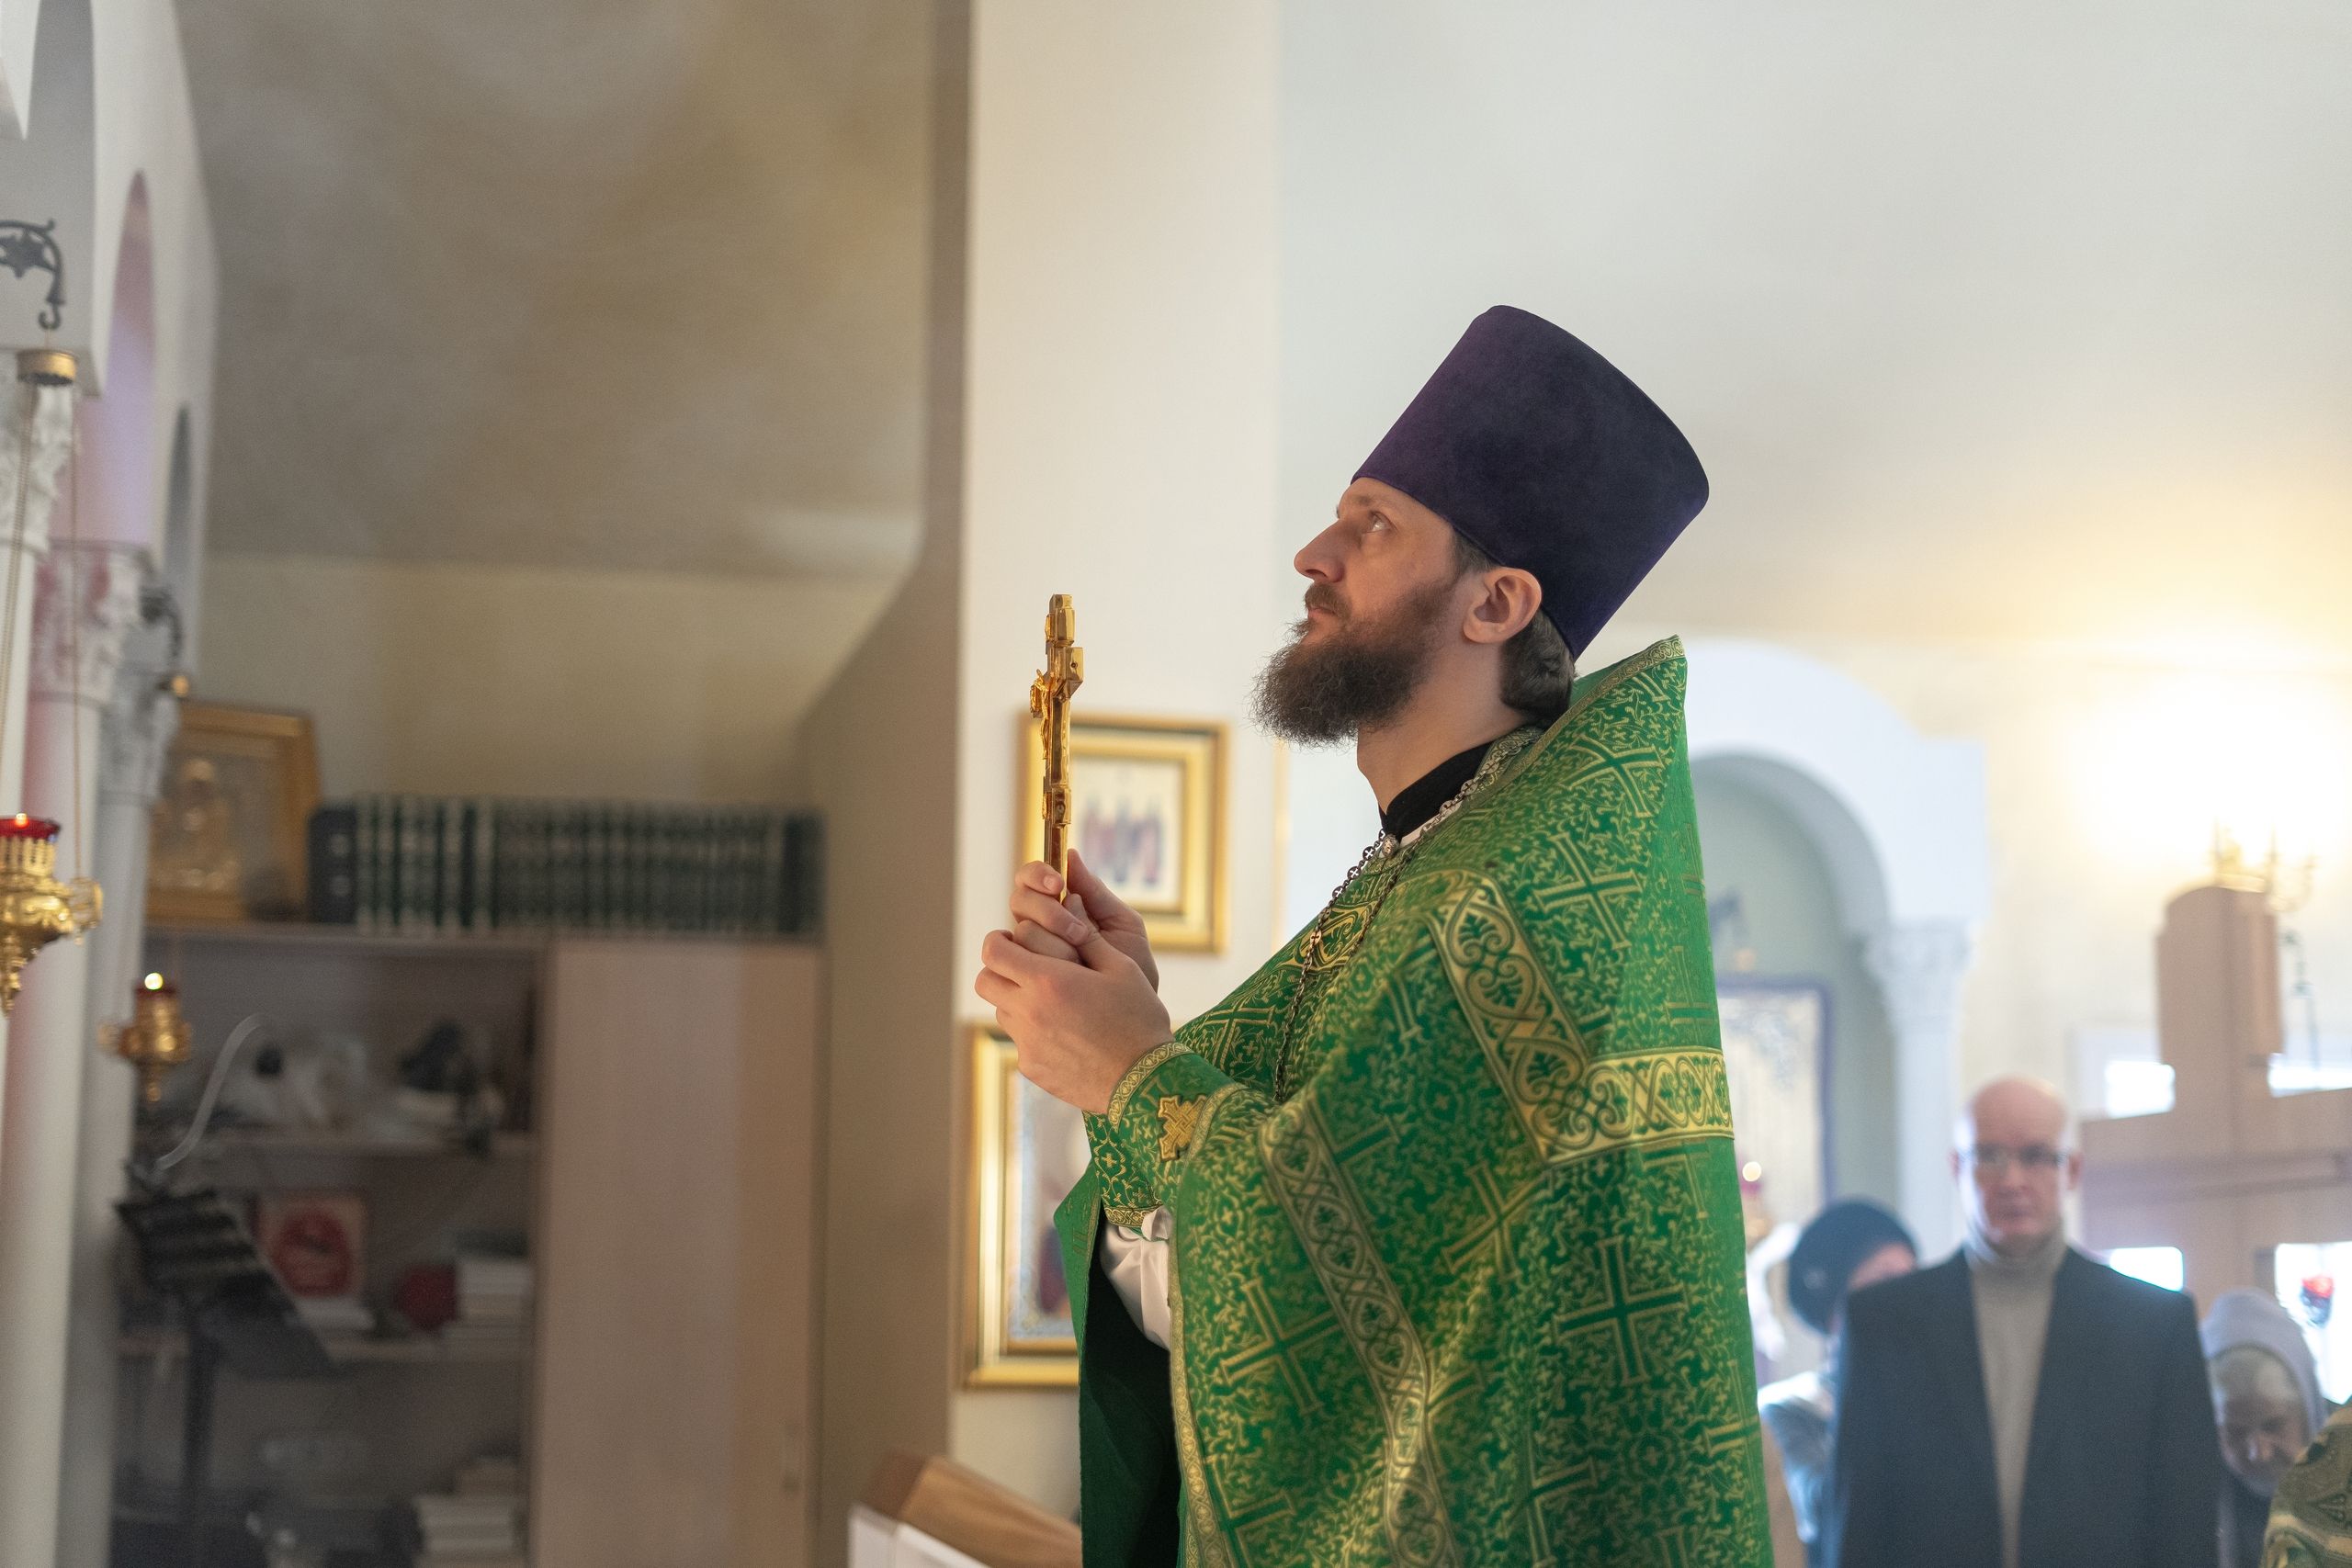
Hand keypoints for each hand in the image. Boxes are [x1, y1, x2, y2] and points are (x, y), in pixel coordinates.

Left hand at [975, 916, 1170, 1114]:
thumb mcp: (1121, 967)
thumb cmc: (1138, 1018)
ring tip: (1051, 999)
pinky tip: (1066, 1032)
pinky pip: (1019, 1040)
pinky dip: (1033, 1030)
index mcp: (1048, 981)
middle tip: (1027, 966)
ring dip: (1015, 998)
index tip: (1015, 939)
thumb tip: (1070, 902)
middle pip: (984, 980)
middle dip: (1000, 968)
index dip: (1000, 940)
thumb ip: (1088, 936)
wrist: (1144, 1081)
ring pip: (999, 1010)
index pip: (993, 951)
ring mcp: (1027, 1044)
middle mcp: (1028, 1012)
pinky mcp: (1032, 1068)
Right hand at [1004, 851, 1157, 990]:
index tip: (1059, 884)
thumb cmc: (1132, 968)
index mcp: (1058, 907)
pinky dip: (1038, 969)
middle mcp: (1037, 929)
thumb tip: (1070, 855)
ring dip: (1049, 942)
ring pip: (1016, 934)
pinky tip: (1062, 977)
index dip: (1038, 875)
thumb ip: (1096, 894)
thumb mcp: (1122, 926)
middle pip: (1019, 901)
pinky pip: (1014, 970)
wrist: (1135, 1017)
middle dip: (1048, 911)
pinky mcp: (1024, 986)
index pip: (1030, 878)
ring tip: (1080, 958)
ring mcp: (1028, 958)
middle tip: (1079, 932)